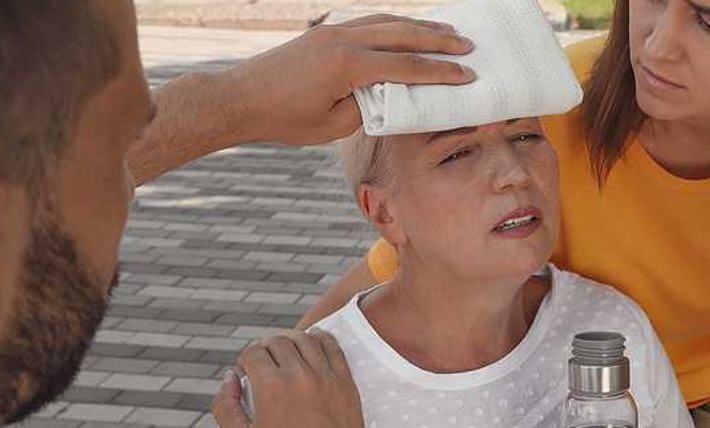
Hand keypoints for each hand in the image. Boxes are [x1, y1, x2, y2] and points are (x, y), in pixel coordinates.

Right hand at [212, 331, 366, 427]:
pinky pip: (334, 348)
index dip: (244, 361)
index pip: (253, 352)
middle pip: (278, 341)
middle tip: (263, 366)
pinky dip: (320, 340)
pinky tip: (311, 346)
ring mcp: (328, 378)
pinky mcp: (348, 384)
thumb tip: (230, 377)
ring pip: (306, 339)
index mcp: (271, 387)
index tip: (245, 374)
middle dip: (265, 349)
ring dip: (291, 342)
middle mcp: (301, 375)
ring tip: (285, 356)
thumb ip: (225, 405)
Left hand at [218, 13, 475, 145]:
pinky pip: (369, 21)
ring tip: (448, 30)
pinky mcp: (324, 31)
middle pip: (404, 34)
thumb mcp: (335, 124)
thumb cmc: (285, 119)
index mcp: (348, 65)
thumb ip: (370, 105)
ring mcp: (332, 30)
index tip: (468, 75)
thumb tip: (394, 93)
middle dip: (440, 39)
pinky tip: (408, 28)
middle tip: (469, 45)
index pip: (407, 66)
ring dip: (420, 26)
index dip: (441, 72)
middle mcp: (343, 39)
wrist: (240, 98)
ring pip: (387, 21)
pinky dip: (395, 23)